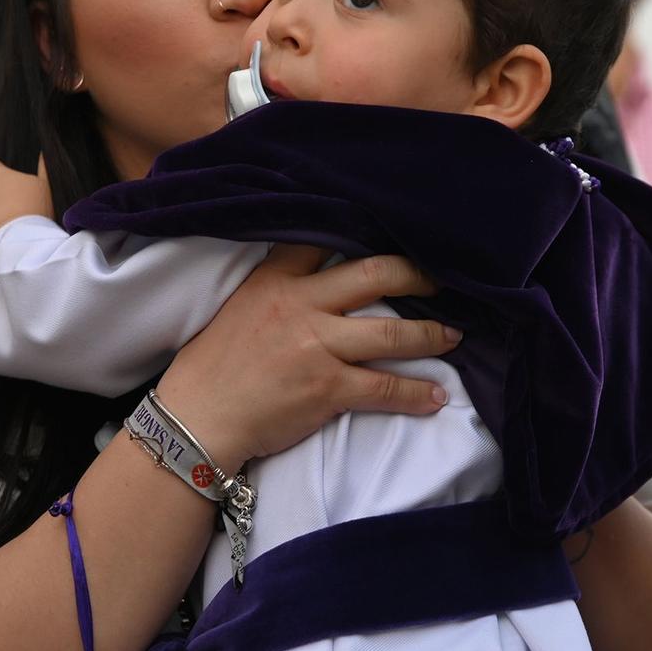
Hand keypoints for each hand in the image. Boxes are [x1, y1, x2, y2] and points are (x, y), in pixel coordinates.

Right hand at [156, 245, 462, 467]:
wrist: (197, 418)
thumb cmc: (213, 365)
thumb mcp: (240, 305)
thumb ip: (279, 286)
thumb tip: (320, 276)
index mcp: (276, 279)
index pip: (326, 240)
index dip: (366, 232)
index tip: (397, 233)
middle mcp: (300, 305)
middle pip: (375, 275)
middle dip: (417, 277)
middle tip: (440, 282)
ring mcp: (316, 347)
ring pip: (390, 334)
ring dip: (430, 336)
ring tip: (453, 336)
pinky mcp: (326, 389)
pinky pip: (383, 388)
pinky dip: (415, 393)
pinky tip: (435, 396)